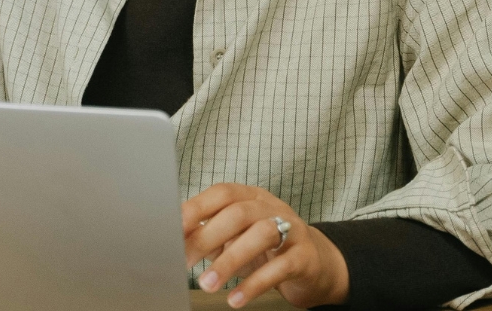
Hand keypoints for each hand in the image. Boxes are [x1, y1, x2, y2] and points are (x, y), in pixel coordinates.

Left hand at [183, 184, 348, 308]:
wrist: (317, 263)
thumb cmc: (269, 247)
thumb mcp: (239, 235)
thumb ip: (211, 234)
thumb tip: (178, 238)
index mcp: (251, 196)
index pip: (222, 193)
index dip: (198, 207)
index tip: (174, 225)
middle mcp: (271, 207)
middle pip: (237, 213)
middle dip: (207, 236)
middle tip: (184, 260)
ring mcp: (291, 229)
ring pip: (260, 235)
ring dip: (229, 261)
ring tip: (207, 283)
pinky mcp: (304, 256)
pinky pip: (279, 268)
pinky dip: (254, 285)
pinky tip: (236, 299)